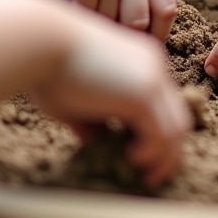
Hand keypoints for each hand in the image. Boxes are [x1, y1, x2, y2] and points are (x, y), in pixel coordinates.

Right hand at [27, 0, 175, 39]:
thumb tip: (146, 32)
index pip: (167, 9)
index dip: (159, 34)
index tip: (146, 47)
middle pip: (141, 21)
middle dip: (126, 37)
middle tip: (113, 44)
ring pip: (112, 21)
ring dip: (100, 27)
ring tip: (90, 21)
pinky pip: (88, 15)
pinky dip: (81, 18)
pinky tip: (74, 10)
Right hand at [28, 15, 192, 188]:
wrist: (40, 42)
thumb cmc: (48, 67)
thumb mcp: (75, 98)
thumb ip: (91, 117)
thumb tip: (98, 139)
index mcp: (140, 61)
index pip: (162, 102)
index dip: (157, 131)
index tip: (141, 154)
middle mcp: (153, 67)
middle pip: (177, 115)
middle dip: (169, 150)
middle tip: (154, 174)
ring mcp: (152, 79)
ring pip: (176, 128)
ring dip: (165, 158)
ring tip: (147, 175)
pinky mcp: (142, 94)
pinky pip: (163, 133)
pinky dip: (154, 153)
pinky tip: (134, 159)